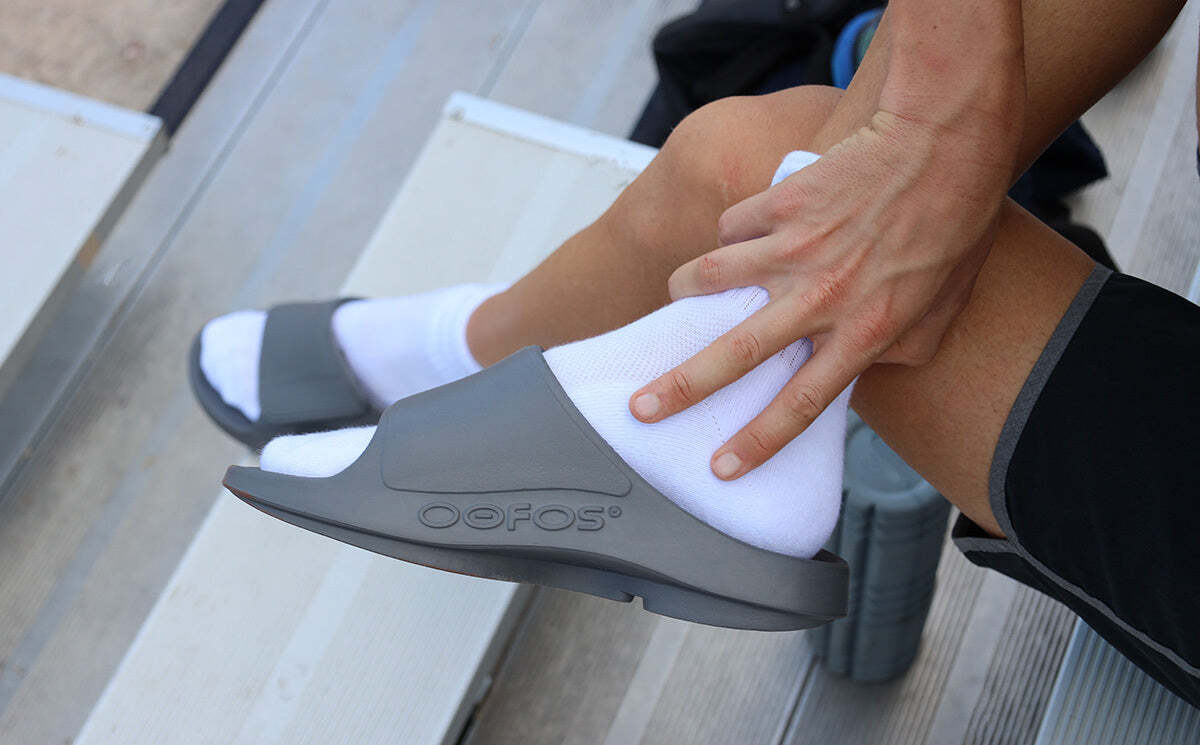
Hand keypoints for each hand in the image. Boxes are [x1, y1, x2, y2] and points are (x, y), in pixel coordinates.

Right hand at [629, 106, 1016, 479]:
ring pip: (710, 278)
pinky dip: (732, 233)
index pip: (801, 403)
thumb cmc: (954, 227)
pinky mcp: (781, 202)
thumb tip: (864, 370)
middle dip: (681, 388)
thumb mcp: (942, 310)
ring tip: (678, 298)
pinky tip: (745, 232)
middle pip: (735, 355)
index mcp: (863, 331)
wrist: (943, 142)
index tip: (720, 466)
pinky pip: (732, 226)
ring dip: (685, 293)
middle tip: (640, 409)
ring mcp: (794, 247)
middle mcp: (820, 297)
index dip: (758, 441)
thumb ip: (900, 351)